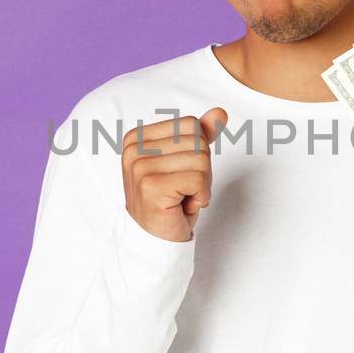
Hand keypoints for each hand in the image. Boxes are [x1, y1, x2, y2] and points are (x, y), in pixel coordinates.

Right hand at [122, 107, 228, 241]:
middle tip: (183, 189)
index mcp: (137, 137)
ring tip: (182, 197)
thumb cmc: (171, 200)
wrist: (156, 240)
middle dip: (202, 169)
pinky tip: (183, 206)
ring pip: (201, 160)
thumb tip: (219, 113)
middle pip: (197, 141)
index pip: (190, 124)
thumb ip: (200, 136)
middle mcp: (133, 149)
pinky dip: (201, 197)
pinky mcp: (151, 186)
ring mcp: (140, 167)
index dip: (198, 151)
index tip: (180, 173)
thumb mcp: (186, 162)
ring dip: (202, 184)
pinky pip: (198, 179)